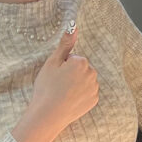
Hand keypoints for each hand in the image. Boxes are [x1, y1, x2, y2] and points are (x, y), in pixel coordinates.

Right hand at [12, 25, 98, 141]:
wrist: (48, 115)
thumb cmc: (47, 88)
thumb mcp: (52, 62)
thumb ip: (65, 44)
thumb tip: (74, 26)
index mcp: (82, 62)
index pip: (73, 59)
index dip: (62, 66)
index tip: (56, 76)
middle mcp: (92, 74)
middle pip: (80, 69)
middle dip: (71, 74)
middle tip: (58, 85)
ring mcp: (94, 88)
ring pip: (84, 81)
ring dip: (76, 84)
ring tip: (63, 93)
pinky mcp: (94, 100)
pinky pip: (87, 93)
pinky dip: (80, 95)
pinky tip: (69, 100)